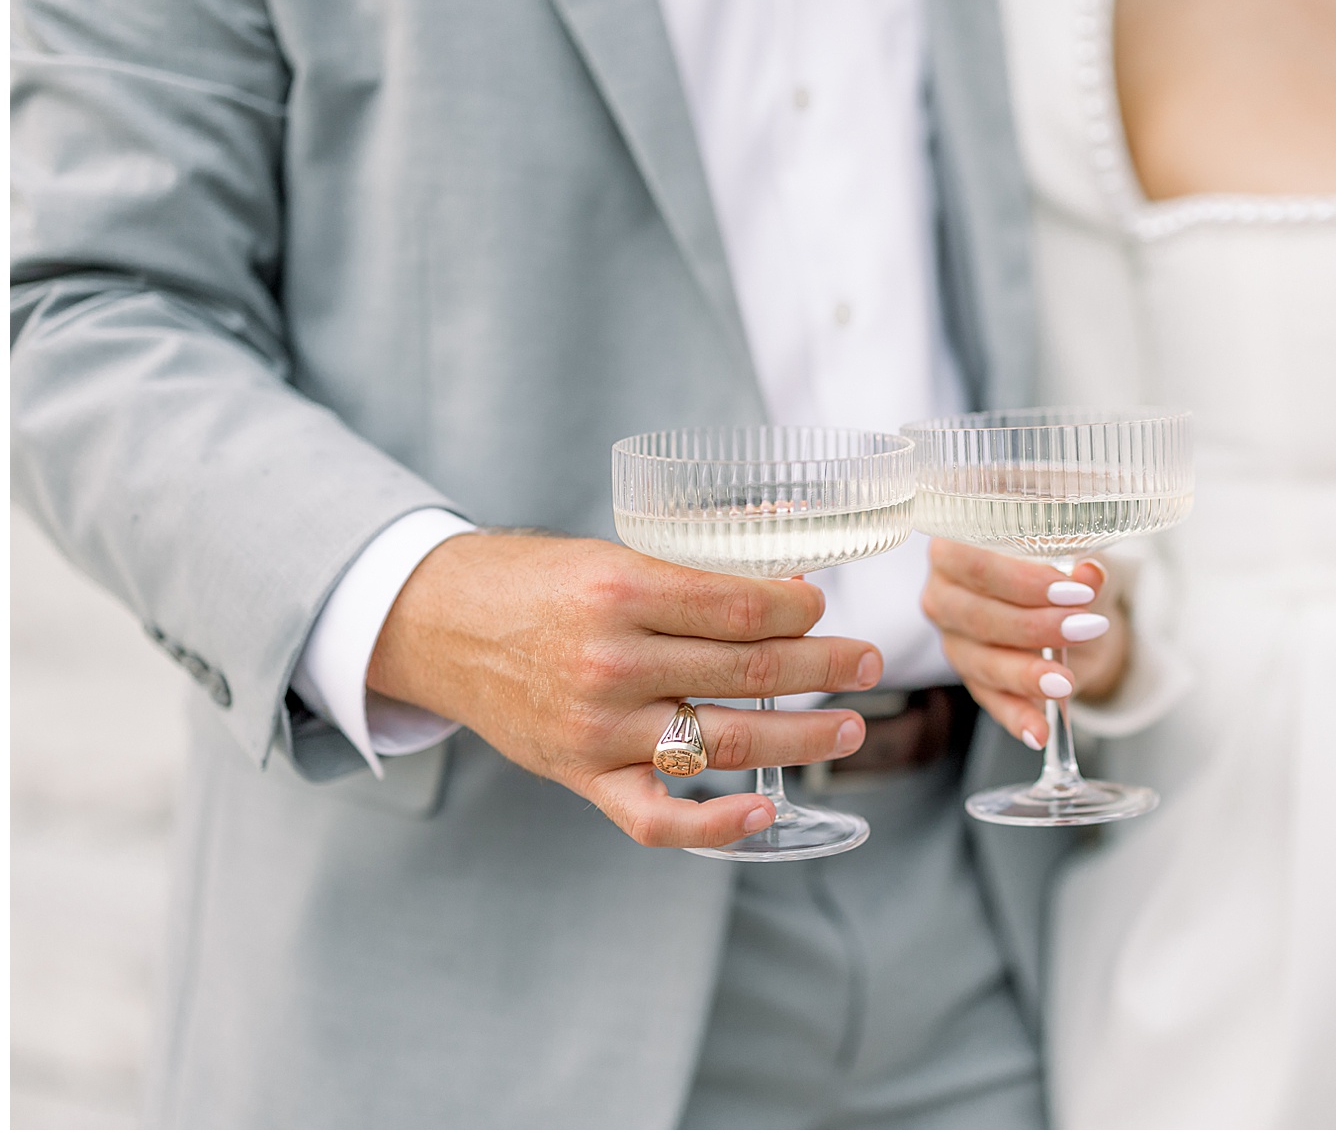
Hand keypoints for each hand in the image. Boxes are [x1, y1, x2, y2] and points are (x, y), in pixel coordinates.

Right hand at [366, 531, 882, 847]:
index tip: (825, 609)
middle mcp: (610, 661)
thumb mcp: (611, 549)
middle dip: (824, 666)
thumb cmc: (535, 583)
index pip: (743, 607)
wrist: (438, 625)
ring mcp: (596, 728)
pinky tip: (762, 809)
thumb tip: (786, 542)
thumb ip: (698, 558)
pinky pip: (656, 818)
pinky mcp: (581, 776)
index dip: (802, 610)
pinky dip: (714, 823)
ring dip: (801, 736)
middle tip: (867, 663)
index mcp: (620, 588)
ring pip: (723, 740)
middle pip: (749, 669)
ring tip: (848, 724)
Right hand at [920, 539, 1128, 747]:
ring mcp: (953, 640)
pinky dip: (1017, 717)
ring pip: (981, 662)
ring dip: (1025, 674)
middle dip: (1033, 626)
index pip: (975, 563)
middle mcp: (943, 593)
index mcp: (954, 546)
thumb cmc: (1062, 567)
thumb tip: (1090, 572)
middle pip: (976, 615)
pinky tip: (1039, 731)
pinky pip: (991, 701)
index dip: (1023, 580)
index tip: (1074, 591)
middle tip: (1083, 629)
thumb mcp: (1077, 555)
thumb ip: (1080, 560)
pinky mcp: (972, 679)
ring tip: (1065, 681)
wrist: (1074, 607)